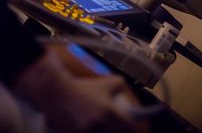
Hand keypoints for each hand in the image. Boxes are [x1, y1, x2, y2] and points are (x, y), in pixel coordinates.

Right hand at [14, 47, 147, 132]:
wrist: (59, 93)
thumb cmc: (83, 88)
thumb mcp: (105, 82)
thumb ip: (120, 84)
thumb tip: (127, 90)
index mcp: (110, 113)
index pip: (130, 128)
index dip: (133, 128)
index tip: (134, 126)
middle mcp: (100, 126)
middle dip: (118, 131)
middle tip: (118, 126)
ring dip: (106, 132)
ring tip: (104, 127)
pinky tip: (91, 129)